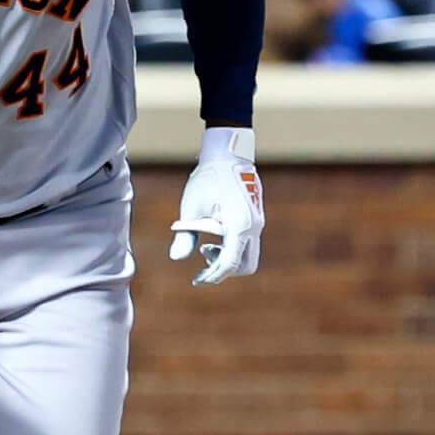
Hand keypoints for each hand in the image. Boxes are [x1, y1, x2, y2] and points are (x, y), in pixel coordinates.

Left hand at [168, 126, 261, 285]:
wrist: (228, 154)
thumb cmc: (208, 178)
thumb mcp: (191, 208)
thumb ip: (185, 236)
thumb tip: (176, 258)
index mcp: (239, 226)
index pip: (230, 263)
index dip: (214, 275)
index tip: (198, 280)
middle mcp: (254, 227)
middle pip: (246, 266)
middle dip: (225, 270)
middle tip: (203, 264)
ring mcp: (257, 222)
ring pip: (249, 255)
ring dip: (228, 258)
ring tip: (205, 246)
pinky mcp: (255, 218)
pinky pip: (247, 242)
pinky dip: (232, 247)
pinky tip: (213, 235)